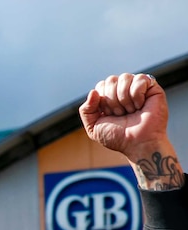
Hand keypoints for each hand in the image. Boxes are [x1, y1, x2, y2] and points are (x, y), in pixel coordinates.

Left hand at [79, 73, 182, 189]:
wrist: (138, 144)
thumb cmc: (117, 137)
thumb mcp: (93, 126)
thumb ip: (86, 110)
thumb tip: (93, 91)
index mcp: (109, 96)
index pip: (101, 85)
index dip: (103, 101)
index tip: (110, 115)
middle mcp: (123, 89)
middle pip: (111, 80)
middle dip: (112, 101)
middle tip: (121, 114)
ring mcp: (138, 87)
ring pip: (124, 77)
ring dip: (124, 99)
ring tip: (130, 111)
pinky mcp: (152, 87)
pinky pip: (140, 78)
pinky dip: (137, 94)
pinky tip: (140, 105)